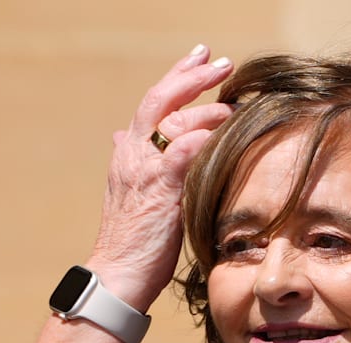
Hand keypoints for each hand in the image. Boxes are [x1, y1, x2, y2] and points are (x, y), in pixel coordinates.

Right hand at [88, 45, 234, 312]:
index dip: (177, 77)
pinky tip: (222, 133)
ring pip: (173, 121)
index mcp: (129, 153)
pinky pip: (181, 153)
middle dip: (192, 77)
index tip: (201, 59)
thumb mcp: (132, 193)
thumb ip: (135, 162)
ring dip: (207, 109)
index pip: (153, 103)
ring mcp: (144, 171)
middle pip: (160, 99)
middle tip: (221, 62)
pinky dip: (202, 138)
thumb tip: (121, 136)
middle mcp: (133, 154)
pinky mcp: (158, 191)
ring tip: (233, 107)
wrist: (118, 275)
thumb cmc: (133, 241)